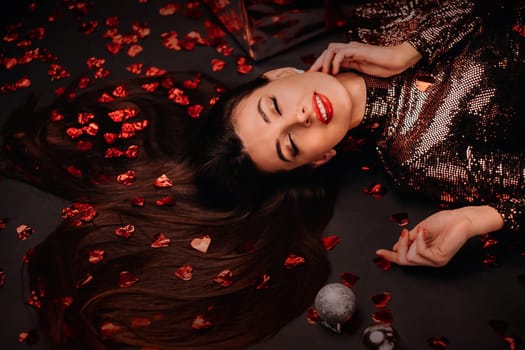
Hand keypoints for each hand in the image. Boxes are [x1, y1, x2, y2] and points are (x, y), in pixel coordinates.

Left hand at [308, 41, 421, 76]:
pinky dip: (335, 62)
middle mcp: (349, 50)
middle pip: (327, 52)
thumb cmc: (382, 67)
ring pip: (332, 49)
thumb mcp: (362, 72)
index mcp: (349, 56)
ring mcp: (354, 49)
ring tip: (324, 74)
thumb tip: (337, 80)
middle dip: (317, 63)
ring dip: (325, 62)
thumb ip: (349, 71)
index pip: (329, 58)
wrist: (397, 61)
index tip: (312, 77)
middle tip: (311, 76)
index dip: (319, 66)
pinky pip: (342, 52)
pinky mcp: (359, 50)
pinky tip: (334, 72)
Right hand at [376, 206, 503, 266]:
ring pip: (410, 257)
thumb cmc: (445, 222)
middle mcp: (429, 261)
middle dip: (399, 247)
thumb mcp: (420, 230)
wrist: (462, 219)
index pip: (404, 259)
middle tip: (404, 233)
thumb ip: (408, 240)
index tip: (379, 252)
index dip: (390, 256)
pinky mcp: (440, 259)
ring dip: (411, 241)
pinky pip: (420, 252)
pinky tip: (425, 231)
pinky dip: (419, 239)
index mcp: (425, 254)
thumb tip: (394, 247)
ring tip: (421, 229)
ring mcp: (435, 261)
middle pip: (404, 261)